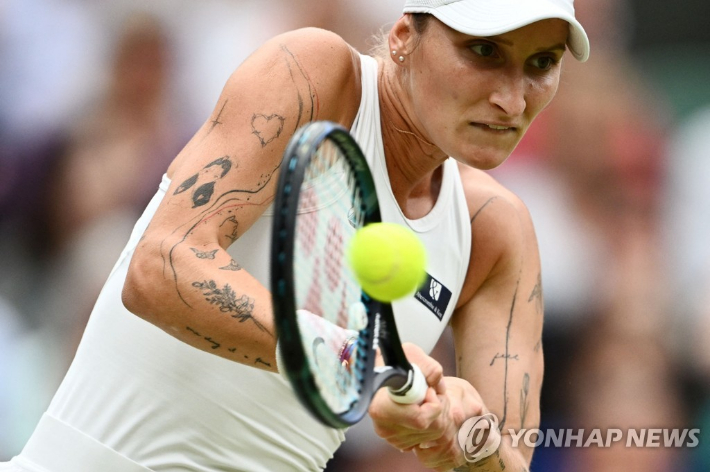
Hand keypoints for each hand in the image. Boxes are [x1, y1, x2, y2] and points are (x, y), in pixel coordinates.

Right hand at [368, 343, 486, 470]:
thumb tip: (438, 385)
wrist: (379, 371)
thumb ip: (429, 368)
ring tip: (427, 397)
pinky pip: (427, 439)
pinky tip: (422, 409)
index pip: (420, 420)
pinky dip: (432, 424)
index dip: (432, 404)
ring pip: (434, 435)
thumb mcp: (410, 354)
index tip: (428, 388)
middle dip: (440, 407)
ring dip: (438, 414)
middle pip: (432, 428)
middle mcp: (384, 428)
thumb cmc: (391, 361)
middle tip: (432, 390)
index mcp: (381, 408)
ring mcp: (391, 437)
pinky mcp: (398, 442)